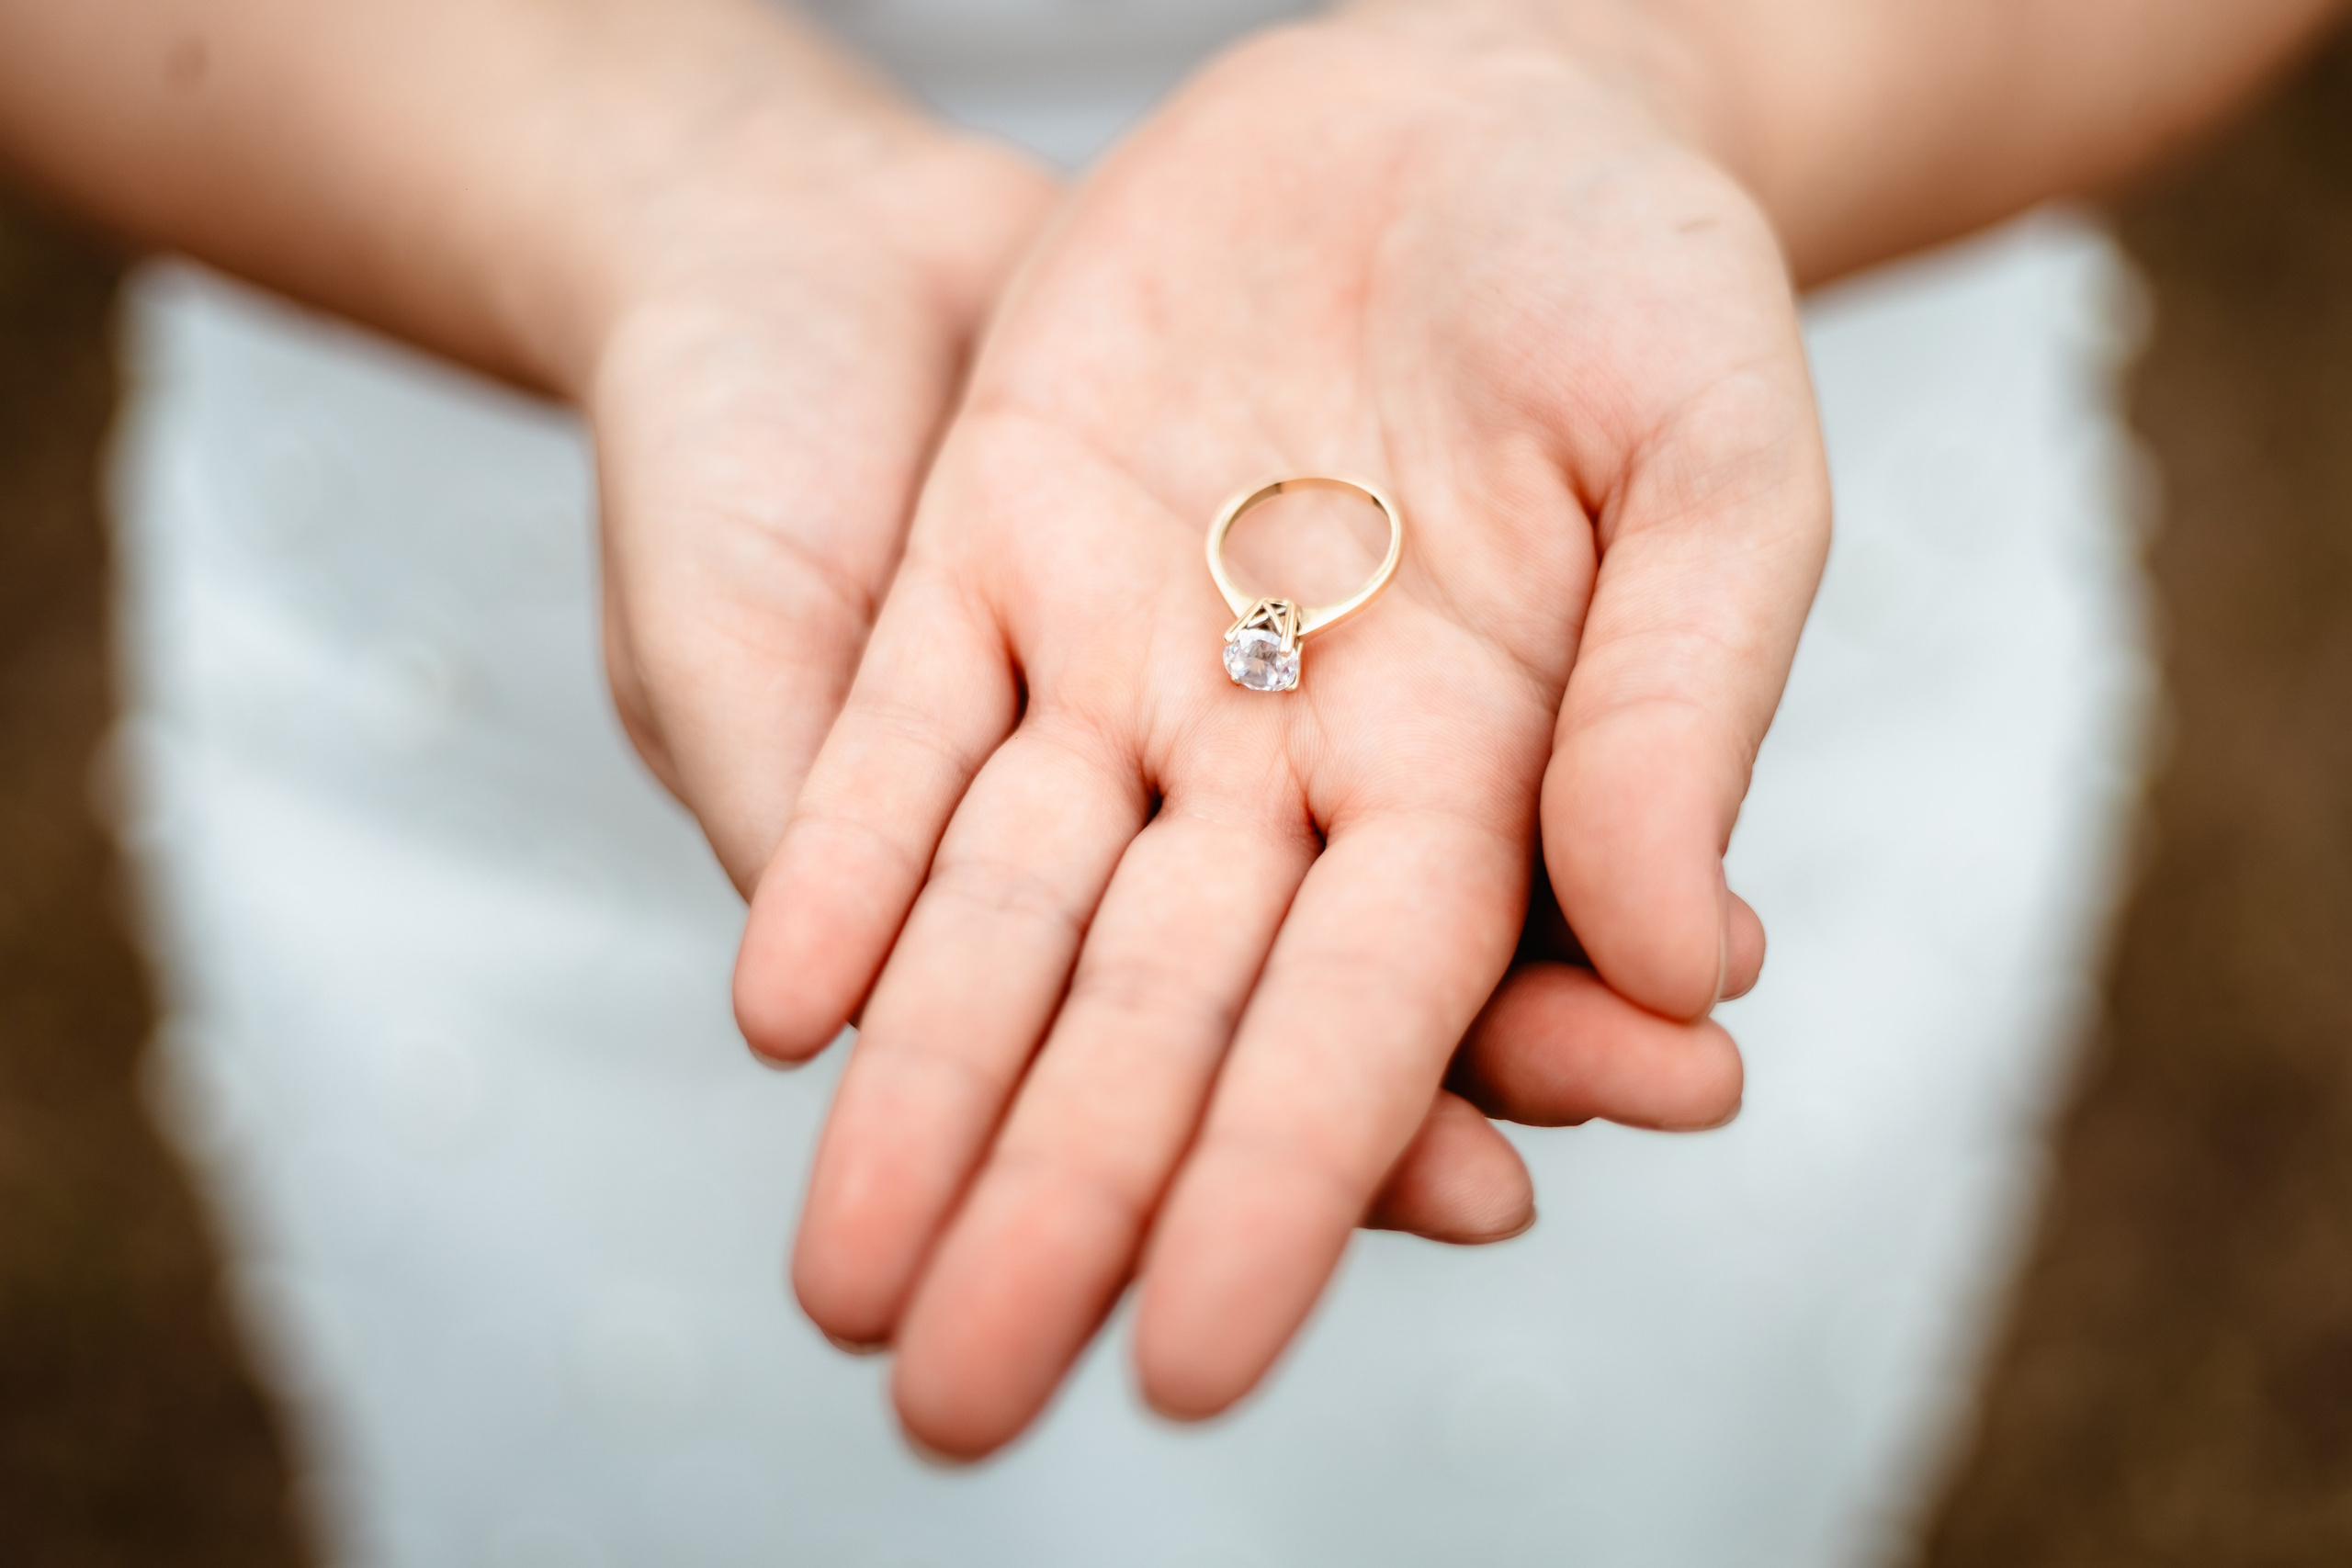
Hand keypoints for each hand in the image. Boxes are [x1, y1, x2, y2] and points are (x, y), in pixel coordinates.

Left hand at [736, 16, 1822, 1455]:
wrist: (1468, 95)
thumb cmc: (1640, 268)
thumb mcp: (1718, 447)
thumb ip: (1691, 696)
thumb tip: (1683, 958)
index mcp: (1474, 771)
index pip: (1366, 1022)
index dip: (1284, 1187)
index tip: (1193, 1359)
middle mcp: (1281, 758)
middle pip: (1155, 1020)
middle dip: (1061, 1205)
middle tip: (955, 1412)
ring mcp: (1125, 657)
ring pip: (1004, 915)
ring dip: (922, 1092)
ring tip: (841, 1285)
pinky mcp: (996, 548)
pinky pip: (905, 737)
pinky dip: (847, 864)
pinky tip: (783, 1009)